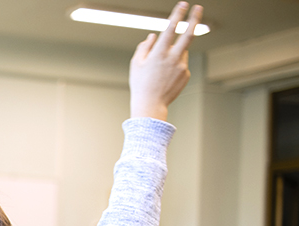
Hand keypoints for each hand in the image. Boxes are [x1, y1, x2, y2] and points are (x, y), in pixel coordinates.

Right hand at [129, 3, 202, 120]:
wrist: (151, 105)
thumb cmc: (140, 85)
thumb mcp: (136, 64)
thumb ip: (144, 47)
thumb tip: (153, 35)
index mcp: (159, 53)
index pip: (171, 28)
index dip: (177, 14)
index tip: (183, 4)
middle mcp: (173, 57)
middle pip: (189, 34)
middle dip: (194, 18)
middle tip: (198, 8)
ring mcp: (182, 66)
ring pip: (181, 52)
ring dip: (174, 54)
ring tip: (161, 71)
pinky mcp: (186, 74)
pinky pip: (181, 65)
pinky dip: (174, 67)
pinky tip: (165, 79)